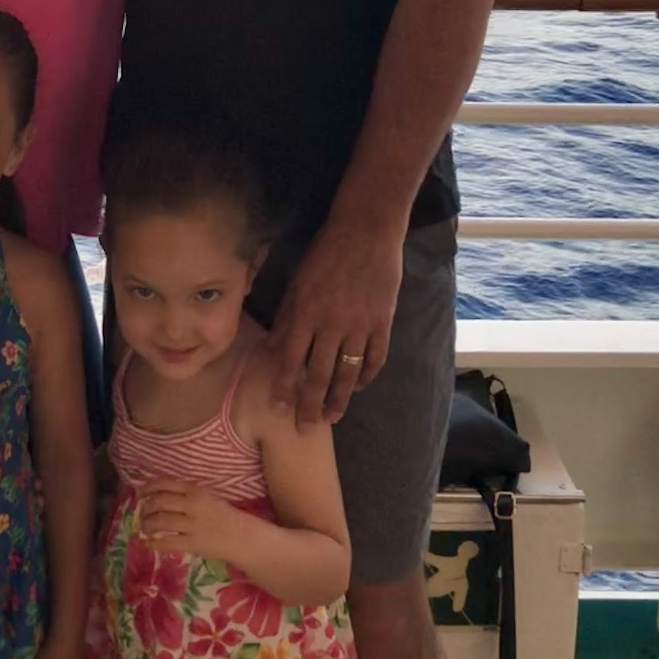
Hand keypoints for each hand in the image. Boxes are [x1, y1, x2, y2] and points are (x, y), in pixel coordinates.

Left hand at [136, 479, 248, 562]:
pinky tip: (147, 544)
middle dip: (145, 508)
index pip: (165, 483)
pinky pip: (167, 542)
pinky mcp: (193, 543)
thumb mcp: (208, 496)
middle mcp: (192, 505)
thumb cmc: (224, 515)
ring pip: (160, 521)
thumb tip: (161, 494)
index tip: (139, 493)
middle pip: (159, 502)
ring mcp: (192, 525)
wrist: (241, 536)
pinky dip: (153, 543)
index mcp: (195, 490)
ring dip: (146, 525)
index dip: (149, 487)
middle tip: (141, 513)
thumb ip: (188, 494)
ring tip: (144, 528)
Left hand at [268, 217, 403, 426]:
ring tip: (331, 416)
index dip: (284, 387)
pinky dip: (366, 376)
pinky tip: (357, 387)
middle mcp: (331, 324)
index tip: (278, 409)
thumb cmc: (326, 251)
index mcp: (305, 311)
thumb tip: (275, 346)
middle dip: (310, 405)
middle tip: (305, 428)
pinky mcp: (383, 322)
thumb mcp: (299, 280)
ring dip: (338, 399)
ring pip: (347, 373)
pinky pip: (375, 358)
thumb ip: (288, 315)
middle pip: (318, 374)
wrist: (366, 230)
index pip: (290, 359)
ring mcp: (360, 325)